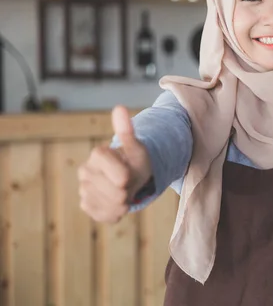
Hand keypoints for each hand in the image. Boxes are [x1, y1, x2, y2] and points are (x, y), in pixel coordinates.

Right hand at [78, 105, 151, 222]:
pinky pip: (104, 215)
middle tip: (129, 184)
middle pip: (114, 191)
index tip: (129, 175)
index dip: (125, 176)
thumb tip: (119, 107)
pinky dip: (116, 212)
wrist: (131, 177)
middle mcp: (86, 171)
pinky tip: (118, 204)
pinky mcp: (86, 204)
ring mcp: (84, 189)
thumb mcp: (136, 148)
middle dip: (128, 190)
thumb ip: (126, 131)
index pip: (114, 172)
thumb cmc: (135, 161)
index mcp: (98, 154)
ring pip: (109, 205)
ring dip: (124, 202)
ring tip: (125, 193)